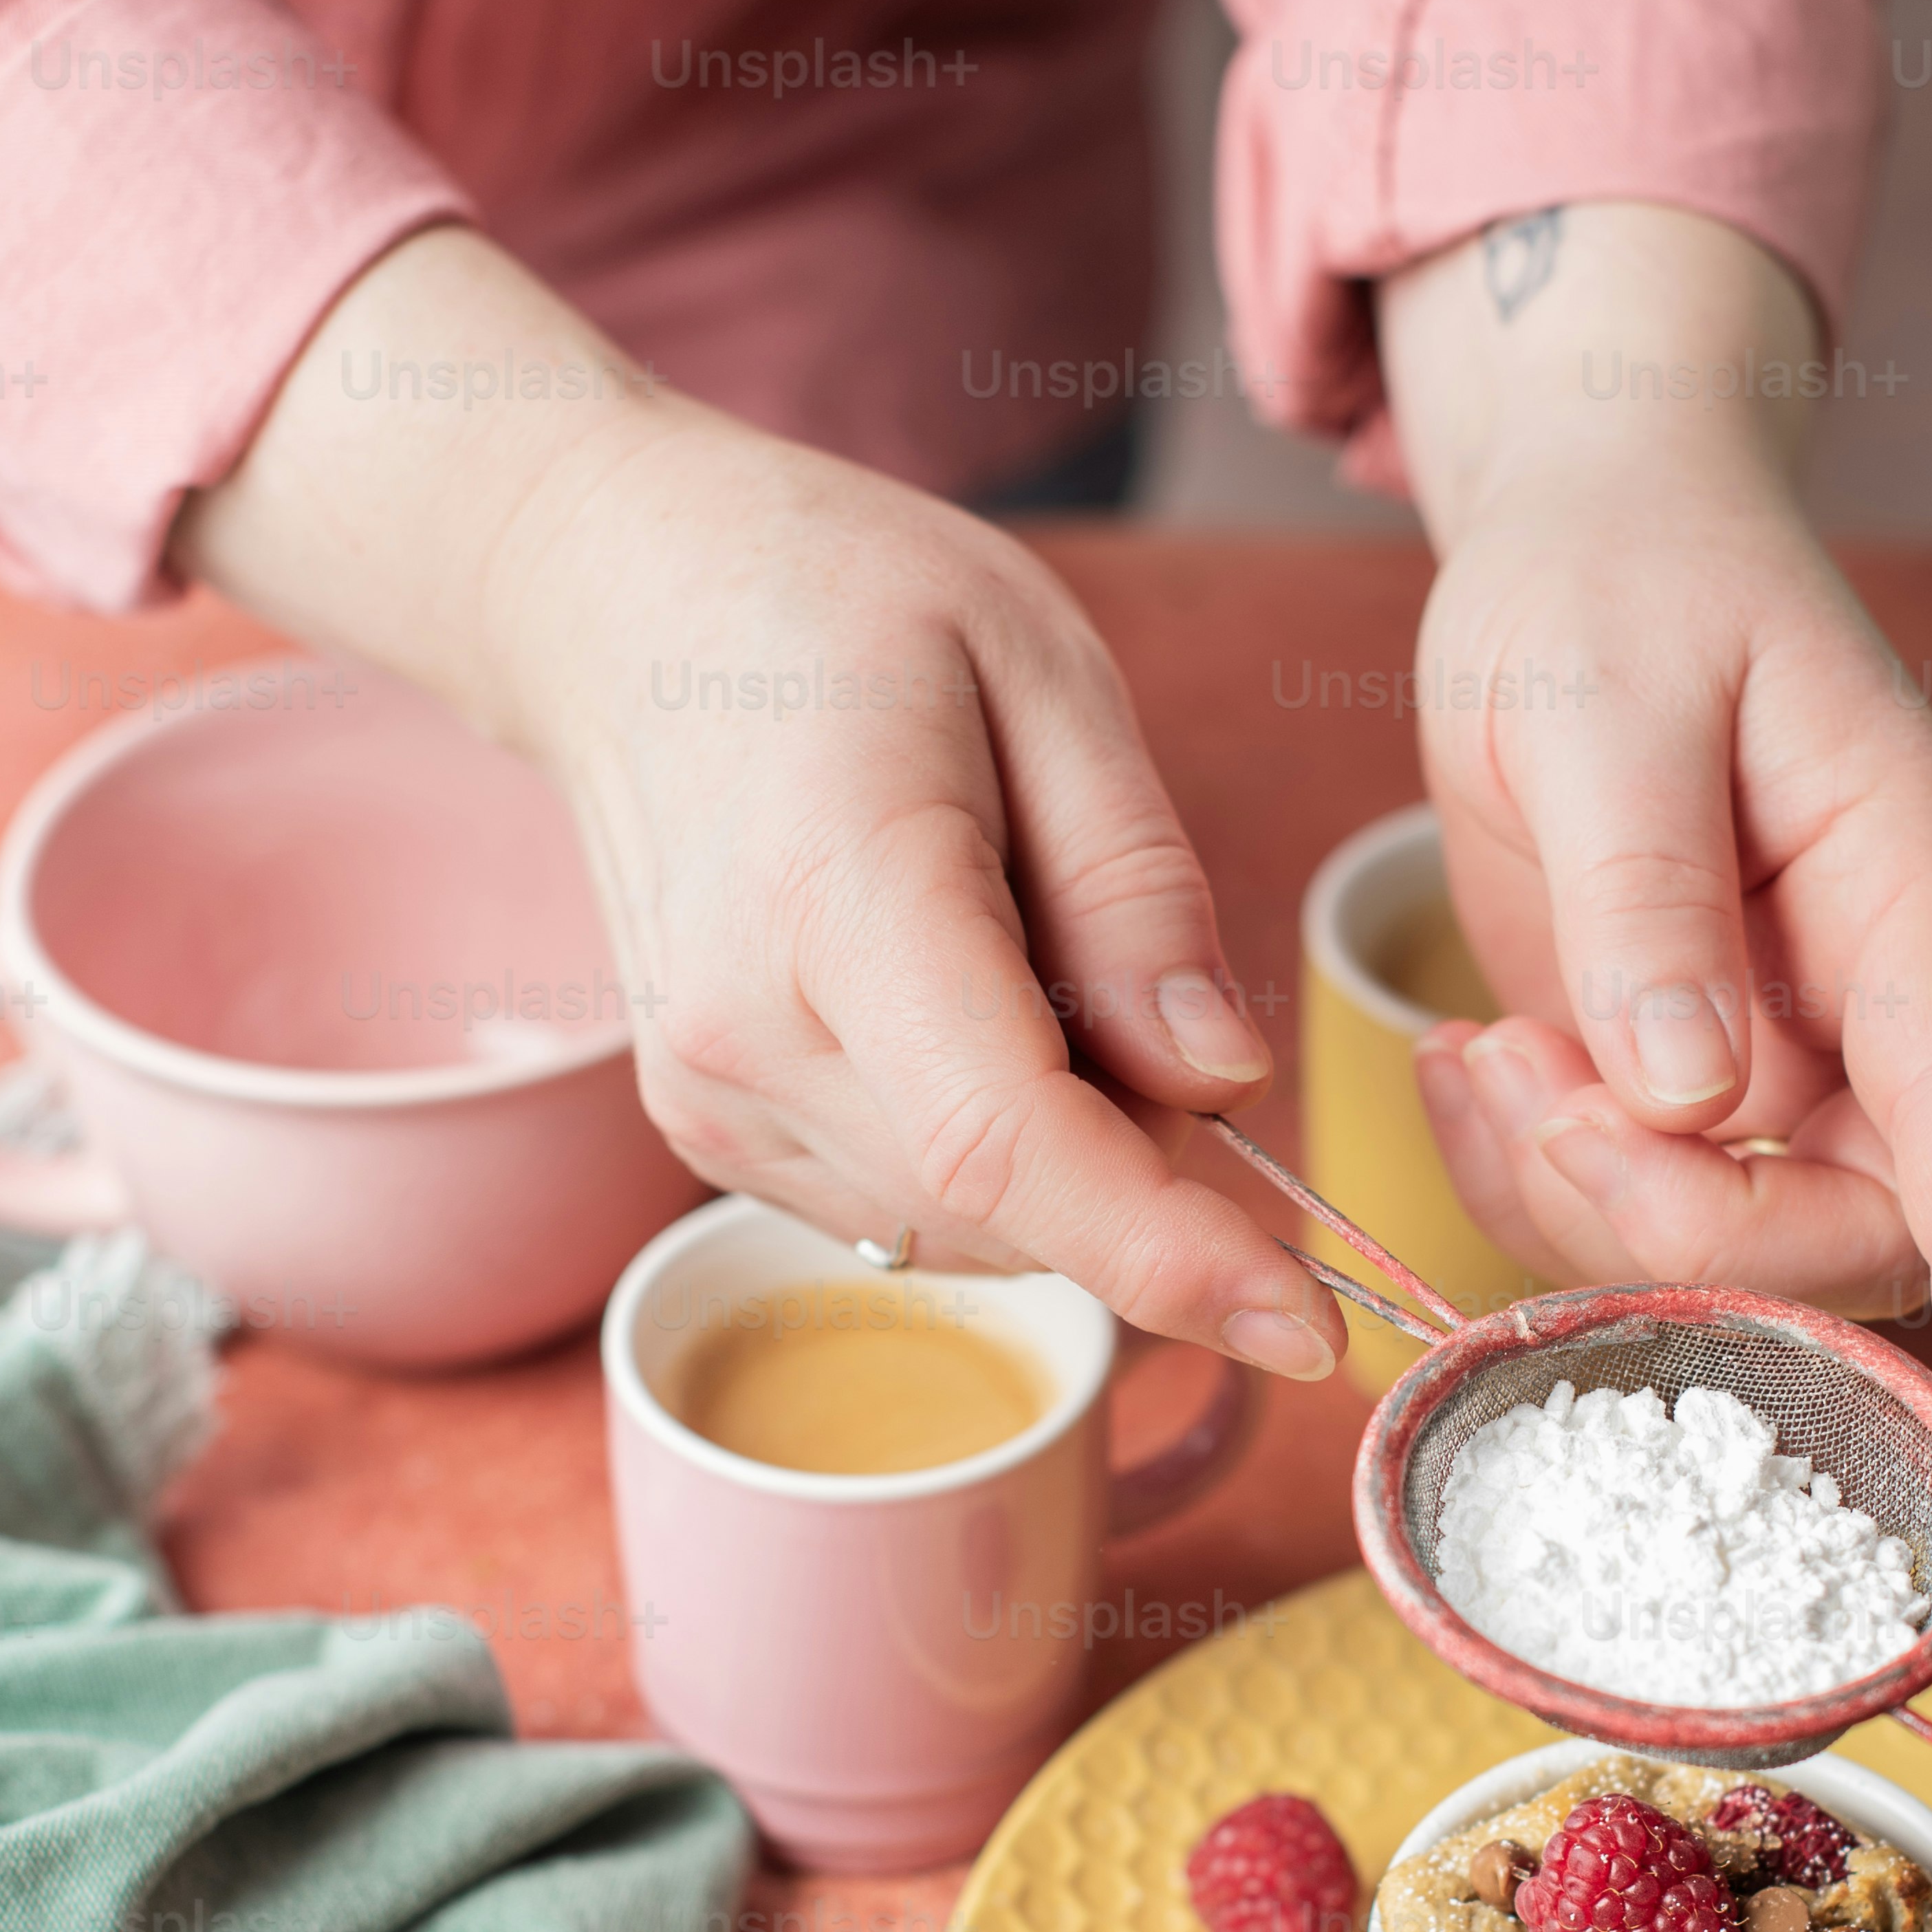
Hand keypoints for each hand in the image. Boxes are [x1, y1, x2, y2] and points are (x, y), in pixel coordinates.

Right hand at [177, 230, 1344, 1376]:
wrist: (617, 599)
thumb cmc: (840, 603)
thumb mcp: (1044, 673)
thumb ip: (1136, 891)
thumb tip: (1222, 1086)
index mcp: (836, 896)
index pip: (1009, 1141)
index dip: (1170, 1254)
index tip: (1313, 1332)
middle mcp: (747, 1034)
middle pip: (1016, 1201)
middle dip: (1148, 1158)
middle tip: (1147, 981)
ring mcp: (712, 1099)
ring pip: (974, 1223)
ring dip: (1066, 1149)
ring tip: (1023, 946)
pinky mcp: (711, 1133)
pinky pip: (913, 1204)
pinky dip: (993, 1149)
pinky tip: (965, 999)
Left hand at [1377, 206, 1931, 1444]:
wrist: (1583, 542)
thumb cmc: (1623, 579)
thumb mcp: (1606, 698)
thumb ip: (1647, 890)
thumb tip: (1689, 1092)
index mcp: (1905, 887)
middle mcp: (1865, 1002)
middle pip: (1849, 1229)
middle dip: (1680, 1227)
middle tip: (1535, 1092)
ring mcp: (1779, 1061)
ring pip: (1729, 1250)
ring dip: (1582, 1208)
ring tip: (1490, 1055)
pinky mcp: (1684, 1092)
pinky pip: (1628, 1214)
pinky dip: (1532, 1181)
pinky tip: (1482, 1067)